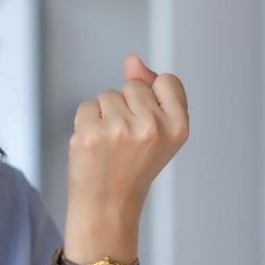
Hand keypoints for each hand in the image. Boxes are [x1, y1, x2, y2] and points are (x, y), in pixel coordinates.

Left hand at [66, 53, 188, 221]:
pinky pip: (86, 106)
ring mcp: (120, 129)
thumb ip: (150, 89)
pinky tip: (93, 146)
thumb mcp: (157, 130)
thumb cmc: (133, 167)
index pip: (167, 80)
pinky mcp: (91, 133)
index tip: (148, 125)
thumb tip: (131, 59)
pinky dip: (85, 123)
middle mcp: (152, 126)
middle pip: (133, 85)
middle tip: (127, 141)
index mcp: (178, 126)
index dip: (153, 98)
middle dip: (126, 106)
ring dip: (104, 115)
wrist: (108, 206)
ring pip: (107, 94)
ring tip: (110, 145)